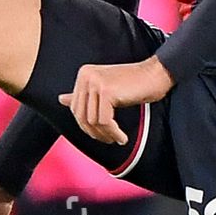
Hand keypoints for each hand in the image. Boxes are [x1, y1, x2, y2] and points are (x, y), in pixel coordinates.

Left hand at [59, 55, 173, 144]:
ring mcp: (95, 82)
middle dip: (94, 132)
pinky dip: (113, 132)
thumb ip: (84, 95)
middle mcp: (86, 76)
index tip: (101, 134)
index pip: (76, 108)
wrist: (155, 74)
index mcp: (83, 74)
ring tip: (117, 138)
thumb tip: (60, 100)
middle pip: (81, 115)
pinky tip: (122, 137)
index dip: (87, 126)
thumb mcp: (105, 89)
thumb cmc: (133, 83)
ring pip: (92, 121)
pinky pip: (104, 121)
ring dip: (105, 134)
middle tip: (109, 140)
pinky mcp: (106, 91)